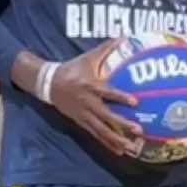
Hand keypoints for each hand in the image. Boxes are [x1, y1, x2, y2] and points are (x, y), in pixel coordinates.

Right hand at [49, 42, 141, 157]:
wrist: (48, 83)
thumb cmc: (71, 69)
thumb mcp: (87, 58)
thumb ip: (105, 49)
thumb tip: (123, 36)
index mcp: (89, 85)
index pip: (107, 92)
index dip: (120, 97)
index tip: (135, 102)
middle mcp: (87, 102)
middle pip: (106, 116)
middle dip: (122, 124)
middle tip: (138, 130)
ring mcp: (83, 114)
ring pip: (101, 129)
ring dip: (116, 139)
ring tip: (130, 147)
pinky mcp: (80, 122)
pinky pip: (96, 134)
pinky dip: (107, 143)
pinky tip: (119, 150)